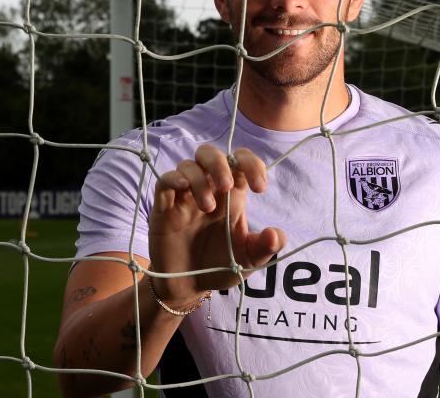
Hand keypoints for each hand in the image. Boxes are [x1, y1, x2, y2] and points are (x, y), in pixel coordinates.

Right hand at [148, 144, 285, 308]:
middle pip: (209, 153)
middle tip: (227, 187)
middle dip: (220, 164)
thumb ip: (265, 247)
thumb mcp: (249, 260)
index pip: (240, 162)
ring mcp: (184, 197)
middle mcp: (208, 189)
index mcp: (231, 195)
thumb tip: (275, 234)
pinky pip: (164, 181)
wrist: (189, 287)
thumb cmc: (220, 266)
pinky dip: (173, 179)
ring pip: (188, 165)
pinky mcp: (164, 208)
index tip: (260, 188)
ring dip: (199, 180)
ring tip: (208, 207)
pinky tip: (183, 189)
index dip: (252, 164)